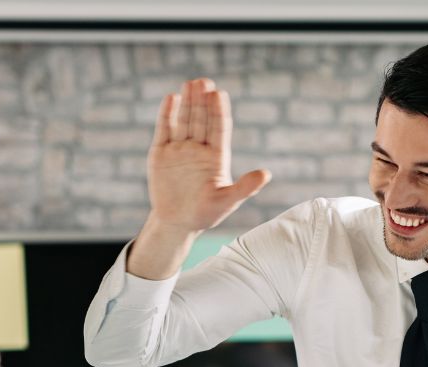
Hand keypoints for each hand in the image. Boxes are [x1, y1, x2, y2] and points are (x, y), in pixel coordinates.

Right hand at [146, 78, 270, 235]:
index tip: (219, 95)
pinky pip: (164, 129)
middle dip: (203, 101)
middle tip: (205, 82)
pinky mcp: (160, 153)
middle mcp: (199, 148)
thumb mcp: (227, 201)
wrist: (177, 223)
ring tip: (191, 84)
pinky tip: (172, 98)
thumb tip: (266, 174)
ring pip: (184, 120)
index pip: (219, 129)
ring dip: (188, 102)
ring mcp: (179, 148)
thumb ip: (246, 187)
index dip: (219, 112)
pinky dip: (167, 114)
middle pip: (202, 119)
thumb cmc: (206, 214)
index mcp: (217, 156)